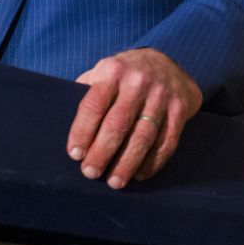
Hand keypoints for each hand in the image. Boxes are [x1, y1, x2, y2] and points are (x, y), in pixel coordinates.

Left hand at [67, 48, 202, 188]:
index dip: (82, 132)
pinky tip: (139, 175)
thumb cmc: (124, 75)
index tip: (75, 154)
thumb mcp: (103, 71)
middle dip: (102, 152)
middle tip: (90, 173)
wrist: (167, 62)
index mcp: (112, 71)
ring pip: (143, 136)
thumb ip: (87, 92)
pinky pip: (167, 141)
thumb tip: (64, 123)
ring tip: (114, 182)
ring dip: (127, 163)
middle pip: (118, 124)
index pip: (94, 104)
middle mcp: (137, 82)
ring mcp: (161, 96)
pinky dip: (152, 162)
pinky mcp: (179, 110)